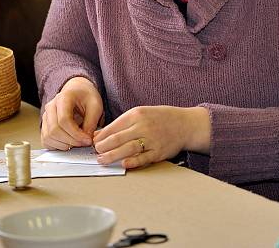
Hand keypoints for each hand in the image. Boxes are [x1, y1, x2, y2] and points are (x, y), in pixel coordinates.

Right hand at [40, 77, 102, 150]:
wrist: (78, 91)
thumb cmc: (86, 97)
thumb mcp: (96, 106)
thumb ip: (91, 122)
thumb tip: (86, 139)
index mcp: (63, 98)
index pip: (64, 120)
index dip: (76, 134)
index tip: (87, 139)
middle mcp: (50, 107)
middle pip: (54, 130)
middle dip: (71, 141)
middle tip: (84, 143)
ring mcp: (46, 116)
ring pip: (48, 137)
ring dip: (64, 145)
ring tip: (78, 142)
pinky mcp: (45, 126)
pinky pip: (46, 140)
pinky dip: (57, 146)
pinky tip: (69, 143)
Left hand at [93, 105, 209, 168]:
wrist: (185, 124)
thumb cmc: (160, 118)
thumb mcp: (140, 114)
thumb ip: (121, 124)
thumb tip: (100, 134)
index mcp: (136, 114)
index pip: (113, 127)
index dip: (101, 136)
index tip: (93, 143)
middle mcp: (143, 126)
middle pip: (118, 138)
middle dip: (103, 147)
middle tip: (96, 153)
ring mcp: (152, 140)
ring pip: (128, 149)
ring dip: (112, 156)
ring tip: (102, 160)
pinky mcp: (159, 152)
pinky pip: (143, 158)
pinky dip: (133, 162)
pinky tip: (123, 164)